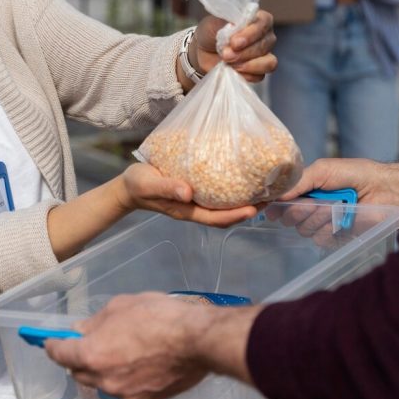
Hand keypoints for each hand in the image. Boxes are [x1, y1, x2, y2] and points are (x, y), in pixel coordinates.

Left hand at [44, 292, 258, 398]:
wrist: (197, 340)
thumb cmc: (159, 316)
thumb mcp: (122, 306)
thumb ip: (97, 321)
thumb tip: (83, 329)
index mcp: (92, 354)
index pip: (60, 354)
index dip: (53, 345)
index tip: (51, 341)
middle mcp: (104, 379)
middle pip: (79, 373)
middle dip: (79, 359)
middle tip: (91, 342)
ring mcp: (124, 394)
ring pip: (103, 383)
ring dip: (104, 370)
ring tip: (122, 352)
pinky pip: (125, 390)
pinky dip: (125, 378)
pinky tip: (140, 363)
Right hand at [115, 162, 260, 227]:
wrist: (129, 187)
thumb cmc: (137, 185)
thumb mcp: (148, 183)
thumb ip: (166, 188)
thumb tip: (188, 192)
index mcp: (186, 210)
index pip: (216, 218)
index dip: (236, 215)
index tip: (255, 208)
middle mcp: (194, 209)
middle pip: (226, 215)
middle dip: (248, 209)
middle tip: (270, 197)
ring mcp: (195, 202)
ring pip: (224, 207)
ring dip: (244, 201)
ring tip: (263, 189)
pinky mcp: (194, 193)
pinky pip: (218, 196)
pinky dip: (233, 192)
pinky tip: (242, 180)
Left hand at [192, 10, 276, 82]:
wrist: (203, 52)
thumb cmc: (211, 32)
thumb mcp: (214, 22)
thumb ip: (227, 21)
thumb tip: (237, 26)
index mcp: (258, 18)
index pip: (264, 22)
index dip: (251, 34)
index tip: (234, 42)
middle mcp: (265, 35)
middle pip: (266, 44)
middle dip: (244, 52)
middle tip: (225, 54)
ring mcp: (265, 54)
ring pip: (268, 62)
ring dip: (248, 65)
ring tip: (229, 63)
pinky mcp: (259, 71)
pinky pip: (260, 76)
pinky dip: (246, 75)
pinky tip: (233, 70)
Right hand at [269, 159, 398, 237]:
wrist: (386, 189)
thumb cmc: (357, 174)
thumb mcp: (324, 169)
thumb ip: (299, 181)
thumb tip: (277, 195)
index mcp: (309, 190)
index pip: (284, 202)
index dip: (276, 206)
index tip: (270, 208)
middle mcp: (314, 208)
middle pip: (291, 218)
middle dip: (300, 211)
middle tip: (315, 203)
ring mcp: (325, 224)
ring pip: (305, 230)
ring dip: (318, 218)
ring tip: (336, 206)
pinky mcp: (338, 237)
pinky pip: (321, 240)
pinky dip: (329, 229)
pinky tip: (342, 219)